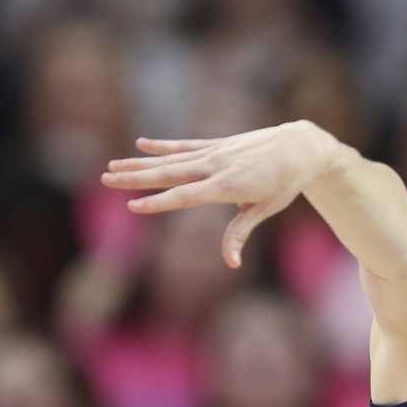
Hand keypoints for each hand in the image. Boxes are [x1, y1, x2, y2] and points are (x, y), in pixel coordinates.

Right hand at [100, 120, 340, 266]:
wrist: (301, 146)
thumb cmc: (285, 183)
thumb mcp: (265, 209)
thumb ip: (240, 233)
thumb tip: (231, 263)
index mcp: (227, 185)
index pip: (185, 196)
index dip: (158, 203)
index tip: (131, 207)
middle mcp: (216, 166)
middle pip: (169, 174)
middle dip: (136, 178)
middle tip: (105, 180)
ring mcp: (216, 152)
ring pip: (171, 159)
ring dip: (140, 163)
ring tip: (111, 166)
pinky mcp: (218, 143)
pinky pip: (186, 145)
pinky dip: (163, 145)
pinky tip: (141, 144)